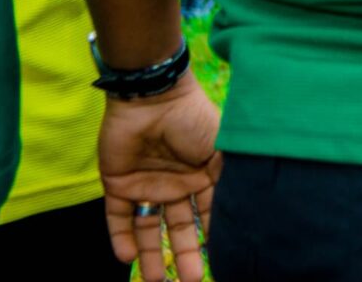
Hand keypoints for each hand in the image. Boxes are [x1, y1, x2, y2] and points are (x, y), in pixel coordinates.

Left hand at [98, 74, 222, 281]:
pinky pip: (118, 217)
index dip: (212, 237)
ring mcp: (146, 184)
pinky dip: (120, 238)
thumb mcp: (222, 149)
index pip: (207, 214)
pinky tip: (126, 259)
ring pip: (148, 228)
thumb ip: (230, 179)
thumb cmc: (193, 120)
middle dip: (183, 255)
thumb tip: (244, 212)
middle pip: (179, 227)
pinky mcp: (118, 184)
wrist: (151, 97)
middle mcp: (176, 184)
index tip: (218, 262)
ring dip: (150, 255)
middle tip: (188, 281)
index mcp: (203, 176)